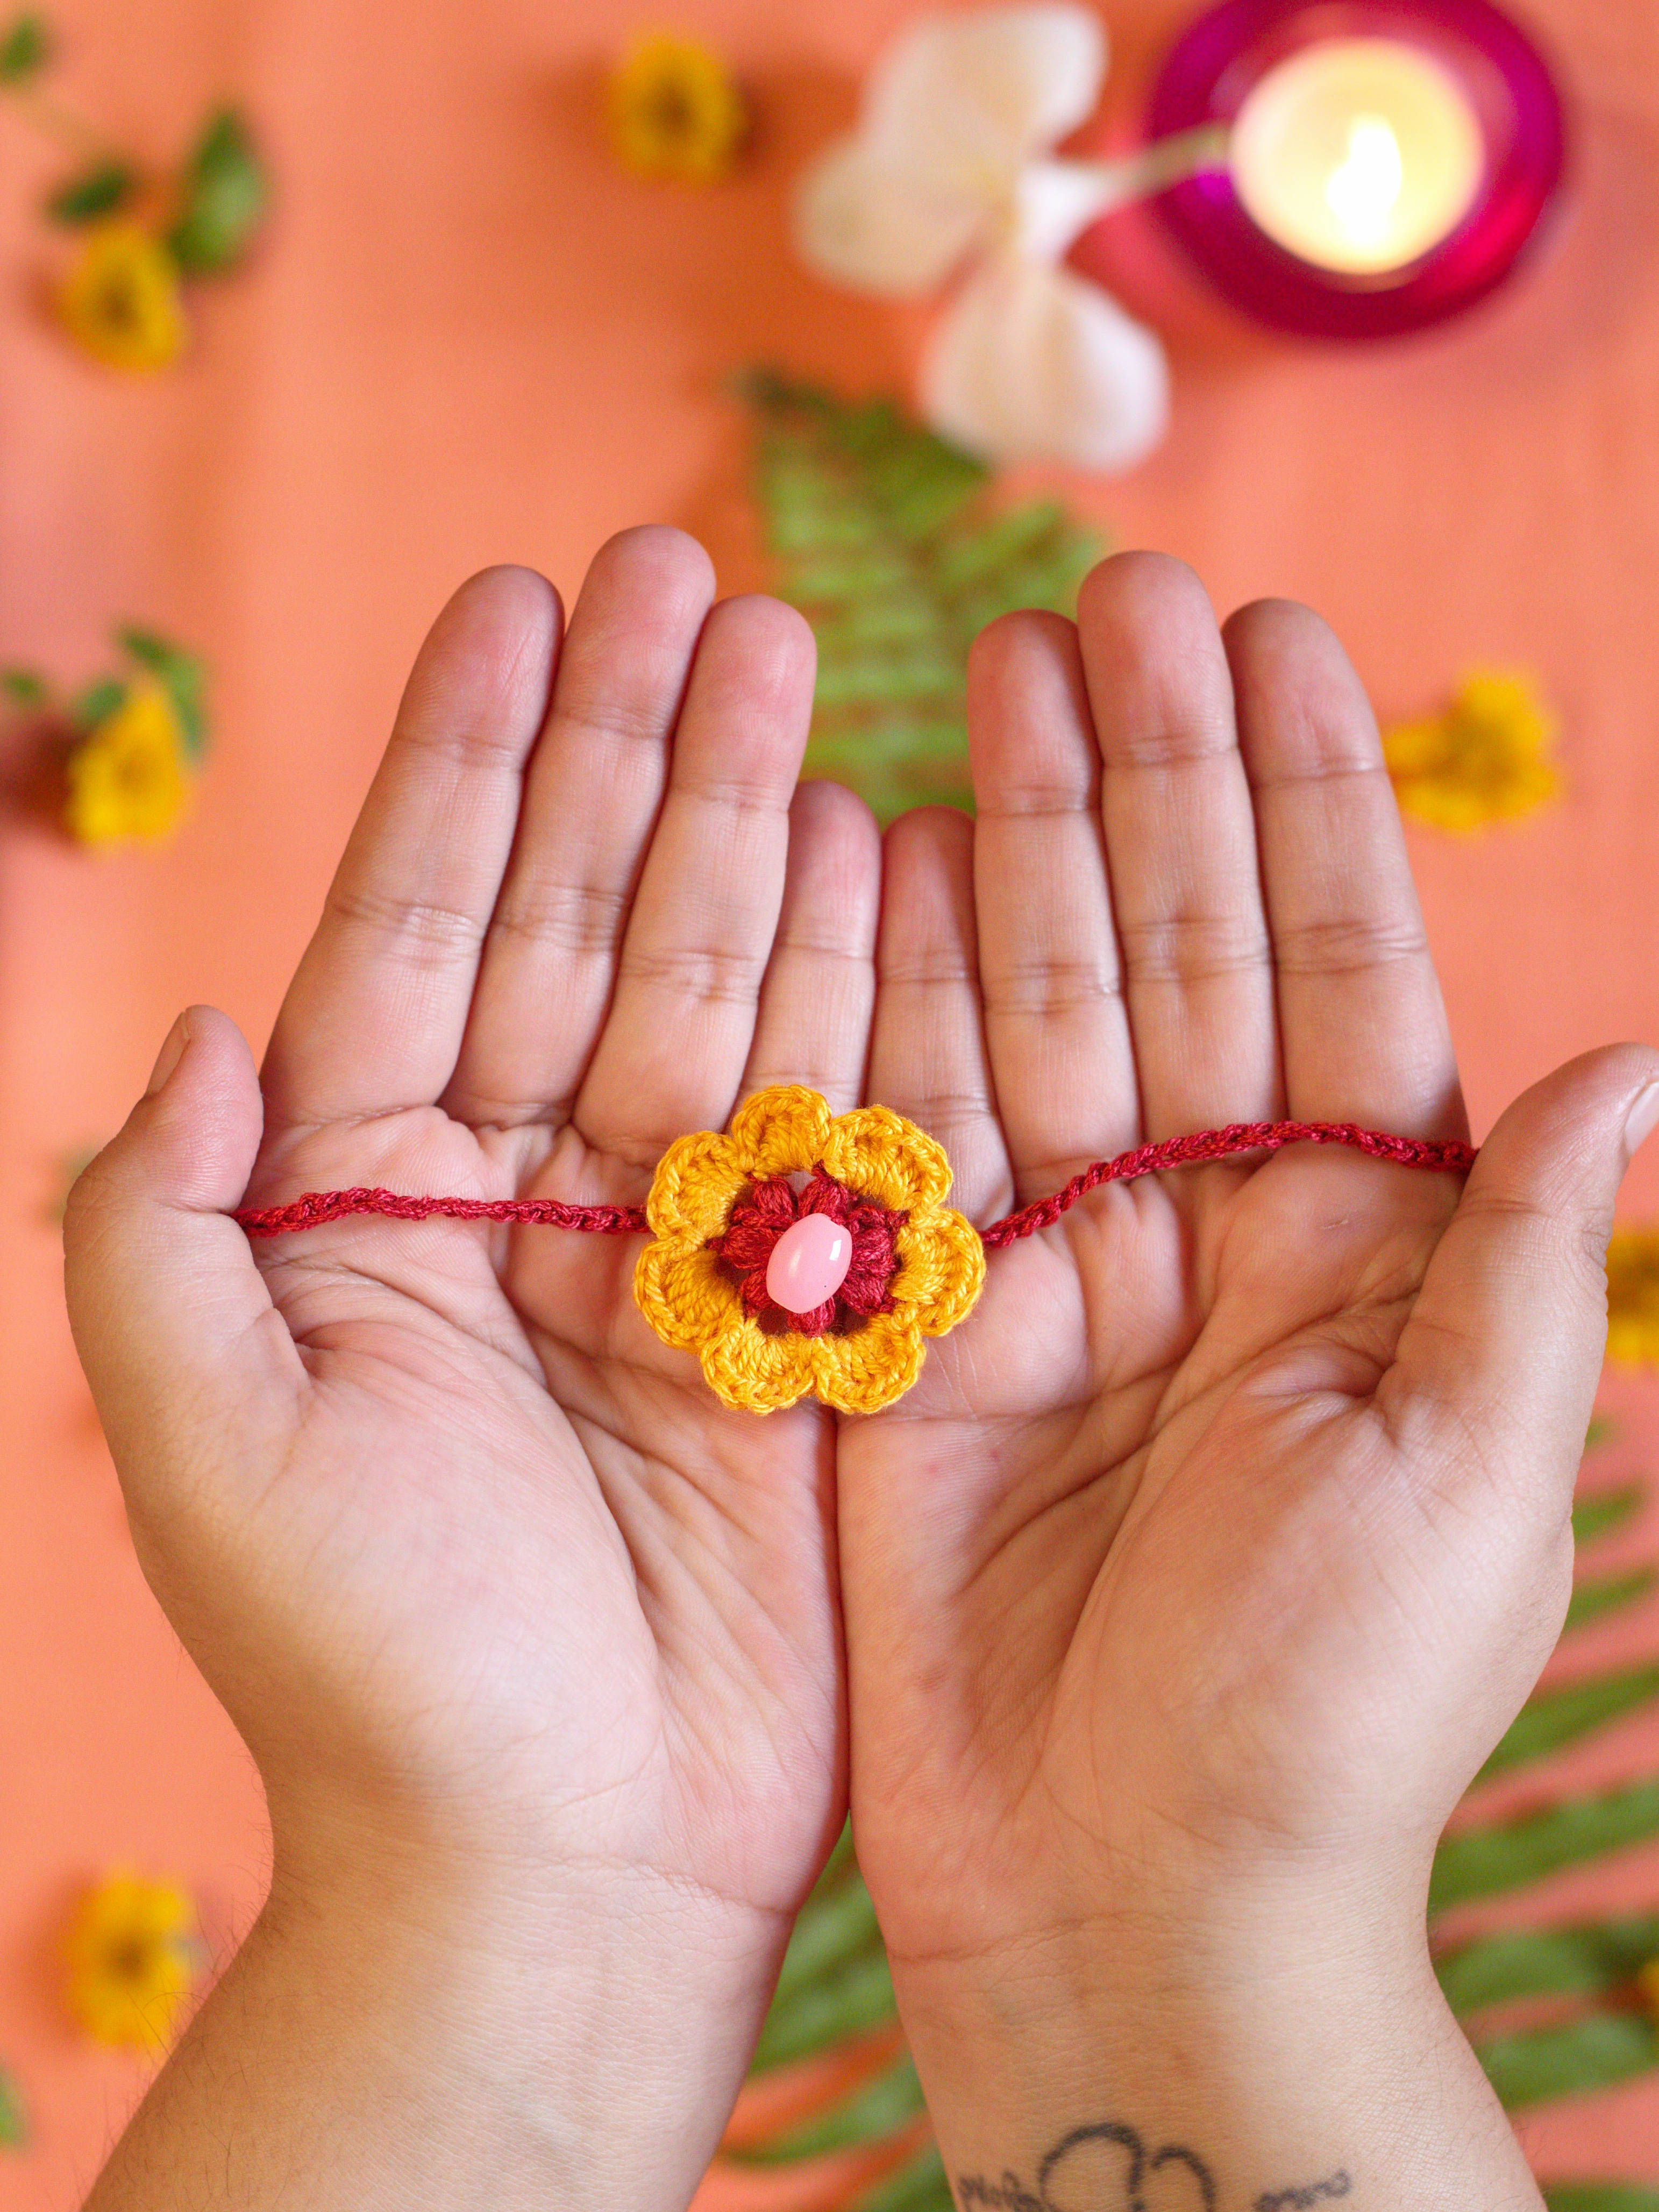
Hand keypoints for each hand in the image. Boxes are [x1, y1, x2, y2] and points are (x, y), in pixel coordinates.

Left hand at [65, 532, 882, 2208]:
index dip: (471, 762)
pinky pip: (832, 1109)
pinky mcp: (793, 1312)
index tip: (520, 599)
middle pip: (585, 918)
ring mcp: (669, 1243)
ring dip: (750, 817)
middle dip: (633, 743)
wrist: (553, 1867)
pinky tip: (875, 836)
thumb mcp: (206, 1436)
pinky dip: (856, 975)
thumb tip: (191, 1019)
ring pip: (716, 980)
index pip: (423, 926)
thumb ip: (158, 1218)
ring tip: (789, 651)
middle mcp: (521, 1195)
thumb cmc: (365, 1670)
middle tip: (689, 567)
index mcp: (369, 1200)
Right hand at [835, 554, 1657, 2203]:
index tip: (1271, 637)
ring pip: (1035, 1002)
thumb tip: (1638, 1062)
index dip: (1303, 804)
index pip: (1329, 973)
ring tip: (1005, 664)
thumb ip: (1529, 1262)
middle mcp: (1203, 1222)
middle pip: (1174, 951)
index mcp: (1356, 1244)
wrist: (1124, 1898)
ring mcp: (1050, 1261)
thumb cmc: (1327, 1710)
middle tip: (1112, 591)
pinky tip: (889, 836)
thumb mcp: (1473, 1480)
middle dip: (1152, 770)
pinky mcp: (915, 1325)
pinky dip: (891, 985)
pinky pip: (900, 1123)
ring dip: (1025, 834)